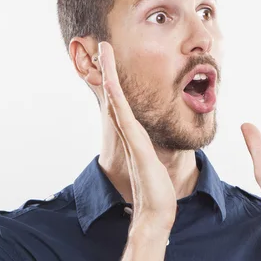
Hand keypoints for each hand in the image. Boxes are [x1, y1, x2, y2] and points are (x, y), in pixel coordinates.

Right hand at [97, 41, 177, 232]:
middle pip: (115, 97)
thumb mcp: (157, 166)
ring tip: (103, 51)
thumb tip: (154, 153)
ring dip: (109, 75)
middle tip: (101, 46)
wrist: (155, 215)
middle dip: (108, 70)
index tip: (111, 63)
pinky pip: (124, 118)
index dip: (117, 83)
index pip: (123, 105)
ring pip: (117, 101)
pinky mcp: (137, 148)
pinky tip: (111, 83)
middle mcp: (130, 135)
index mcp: (136, 137)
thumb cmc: (158, 193)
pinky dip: (116, 98)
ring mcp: (131, 140)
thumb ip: (153, 157)